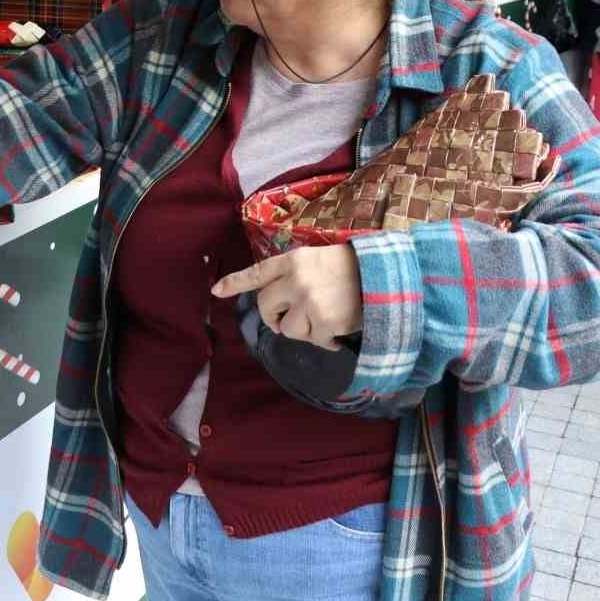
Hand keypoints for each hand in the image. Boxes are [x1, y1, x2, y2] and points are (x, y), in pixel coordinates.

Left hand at [211, 244, 362, 350]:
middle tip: (290, 320)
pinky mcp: (323, 321)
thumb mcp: (316, 259)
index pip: (257, 273)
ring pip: (288, 329)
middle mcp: (295, 280)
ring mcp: (308, 301)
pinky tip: (338, 332)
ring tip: (323, 321)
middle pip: (265, 307)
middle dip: (274, 318)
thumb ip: (292, 274)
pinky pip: (314, 340)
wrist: (383, 275)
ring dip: (303, 330)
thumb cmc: (348, 268)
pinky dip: (327, 341)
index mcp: (292, 261)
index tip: (216, 291)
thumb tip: (274, 301)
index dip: (235, 283)